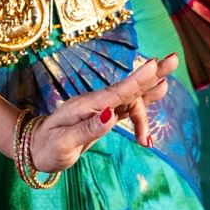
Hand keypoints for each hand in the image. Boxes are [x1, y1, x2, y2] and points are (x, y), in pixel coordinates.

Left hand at [28, 54, 179, 170]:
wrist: (36, 149)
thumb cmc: (48, 148)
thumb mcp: (64, 143)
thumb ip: (88, 129)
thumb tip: (111, 116)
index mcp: (87, 106)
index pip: (117, 92)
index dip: (138, 79)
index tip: (154, 64)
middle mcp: (96, 103)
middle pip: (128, 87)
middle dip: (151, 75)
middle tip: (173, 59)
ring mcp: (100, 109)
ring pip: (131, 98)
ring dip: (150, 94)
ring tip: (168, 85)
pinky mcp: (103, 116)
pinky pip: (127, 108)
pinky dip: (142, 109)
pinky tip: (155, 103)